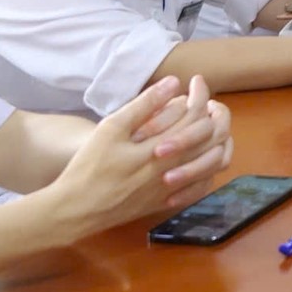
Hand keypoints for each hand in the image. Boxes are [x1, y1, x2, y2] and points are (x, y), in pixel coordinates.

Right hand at [43, 76, 233, 236]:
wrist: (75, 210)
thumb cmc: (89, 166)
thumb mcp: (110, 130)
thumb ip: (143, 105)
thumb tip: (173, 82)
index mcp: (159, 148)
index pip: (195, 115)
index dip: (200, 94)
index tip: (195, 82)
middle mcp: (173, 168)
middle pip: (210, 136)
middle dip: (214, 113)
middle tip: (205, 99)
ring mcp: (174, 188)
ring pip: (213, 160)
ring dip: (216, 137)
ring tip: (206, 121)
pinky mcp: (169, 201)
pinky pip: (203, 184)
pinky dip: (209, 165)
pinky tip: (202, 152)